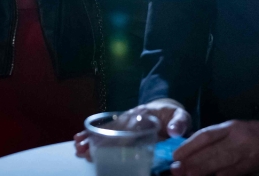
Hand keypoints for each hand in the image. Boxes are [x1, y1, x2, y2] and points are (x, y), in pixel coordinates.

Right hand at [75, 99, 191, 161]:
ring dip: (91, 138)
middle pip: (111, 130)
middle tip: (81, 149)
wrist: (166, 107)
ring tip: (77, 147)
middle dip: (96, 140)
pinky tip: (80, 140)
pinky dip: (92, 134)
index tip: (103, 147)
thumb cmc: (173, 115)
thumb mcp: (181, 116)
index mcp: (144, 116)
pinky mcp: (120, 123)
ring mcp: (124, 119)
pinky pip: (105, 129)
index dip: (116, 138)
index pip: (128, 129)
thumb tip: (174, 131)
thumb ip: (179, 123)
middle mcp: (130, 116)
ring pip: (105, 130)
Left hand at [169, 119, 258, 175]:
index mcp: (230, 127)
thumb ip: (219, 140)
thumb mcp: (237, 131)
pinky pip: (234, 172)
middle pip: (209, 150)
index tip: (174, 156)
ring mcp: (245, 151)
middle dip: (191, 161)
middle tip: (176, 170)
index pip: (205, 135)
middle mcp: (236, 137)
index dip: (188, 146)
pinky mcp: (255, 163)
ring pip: (220, 163)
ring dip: (202, 171)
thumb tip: (196, 154)